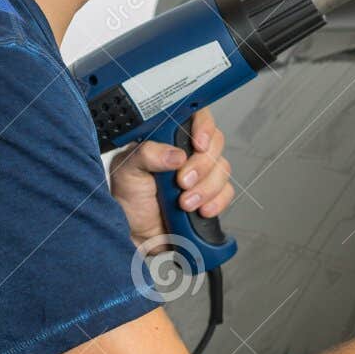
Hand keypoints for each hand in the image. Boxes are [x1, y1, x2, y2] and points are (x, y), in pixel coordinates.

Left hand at [108, 108, 234, 245]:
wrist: (137, 236)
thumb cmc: (129, 201)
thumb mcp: (127, 172)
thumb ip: (147, 155)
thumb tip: (175, 154)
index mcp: (167, 139)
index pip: (194, 117)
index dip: (203, 126)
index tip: (199, 144)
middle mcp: (188, 152)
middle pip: (214, 144)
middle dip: (201, 166)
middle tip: (182, 181)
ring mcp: (201, 173)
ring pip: (222, 169)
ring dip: (205, 188)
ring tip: (184, 203)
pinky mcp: (211, 195)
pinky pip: (227, 192)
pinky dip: (216, 202)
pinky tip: (200, 210)